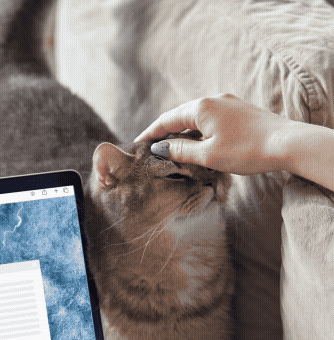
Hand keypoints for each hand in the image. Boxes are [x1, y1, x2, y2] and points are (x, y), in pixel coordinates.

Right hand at [134, 93, 292, 175]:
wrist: (286, 143)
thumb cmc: (245, 150)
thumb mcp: (207, 155)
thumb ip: (181, 151)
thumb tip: (160, 149)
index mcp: (201, 107)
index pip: (167, 119)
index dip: (150, 133)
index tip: (137, 145)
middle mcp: (213, 100)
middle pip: (180, 116)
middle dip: (164, 131)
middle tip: (151, 148)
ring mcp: (228, 104)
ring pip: (196, 117)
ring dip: (182, 132)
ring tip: (171, 148)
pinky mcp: (239, 111)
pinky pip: (210, 119)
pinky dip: (197, 131)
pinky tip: (196, 143)